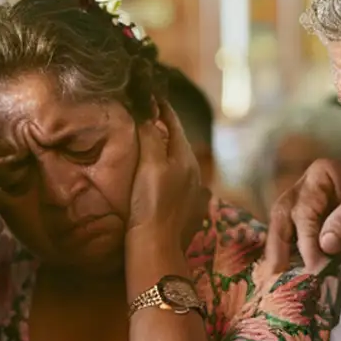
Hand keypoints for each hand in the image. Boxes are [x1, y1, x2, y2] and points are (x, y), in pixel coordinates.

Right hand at [127, 100, 202, 243]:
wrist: (157, 247)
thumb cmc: (151, 203)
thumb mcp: (149, 164)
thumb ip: (150, 135)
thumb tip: (148, 109)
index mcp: (185, 156)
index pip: (174, 123)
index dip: (162, 107)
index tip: (151, 94)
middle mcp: (194, 171)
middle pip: (177, 141)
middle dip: (163, 127)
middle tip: (146, 115)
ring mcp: (191, 190)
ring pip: (176, 160)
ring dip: (163, 149)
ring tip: (147, 142)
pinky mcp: (185, 207)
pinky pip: (175, 178)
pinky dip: (164, 168)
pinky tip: (154, 175)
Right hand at [266, 158, 340, 272]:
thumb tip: (325, 246)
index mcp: (319, 176)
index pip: (304, 212)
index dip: (306, 241)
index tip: (313, 267)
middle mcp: (301, 187)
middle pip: (280, 215)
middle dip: (277, 246)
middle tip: (277, 273)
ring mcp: (298, 202)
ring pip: (278, 225)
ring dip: (277, 251)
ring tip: (278, 276)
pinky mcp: (300, 218)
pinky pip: (286, 235)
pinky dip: (285, 252)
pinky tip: (285, 270)